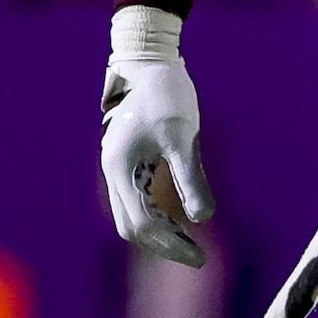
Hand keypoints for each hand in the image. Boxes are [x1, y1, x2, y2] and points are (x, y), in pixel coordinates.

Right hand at [98, 6, 211, 264]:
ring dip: (158, 234)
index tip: (201, 256)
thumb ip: (191, 178)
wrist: (149, 62)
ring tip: (190, 243)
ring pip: (131, 216)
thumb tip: (203, 219)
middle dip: (163, 245)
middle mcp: (114, 172)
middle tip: (197, 256)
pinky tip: (180, 219)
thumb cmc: (167, 95)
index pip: (143, 223)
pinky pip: (136, 200)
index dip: (171, 244)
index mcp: (122, 168)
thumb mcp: (183, 137)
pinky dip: (156, 216)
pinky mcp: (128, 162)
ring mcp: (118, 168)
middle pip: (131, 227)